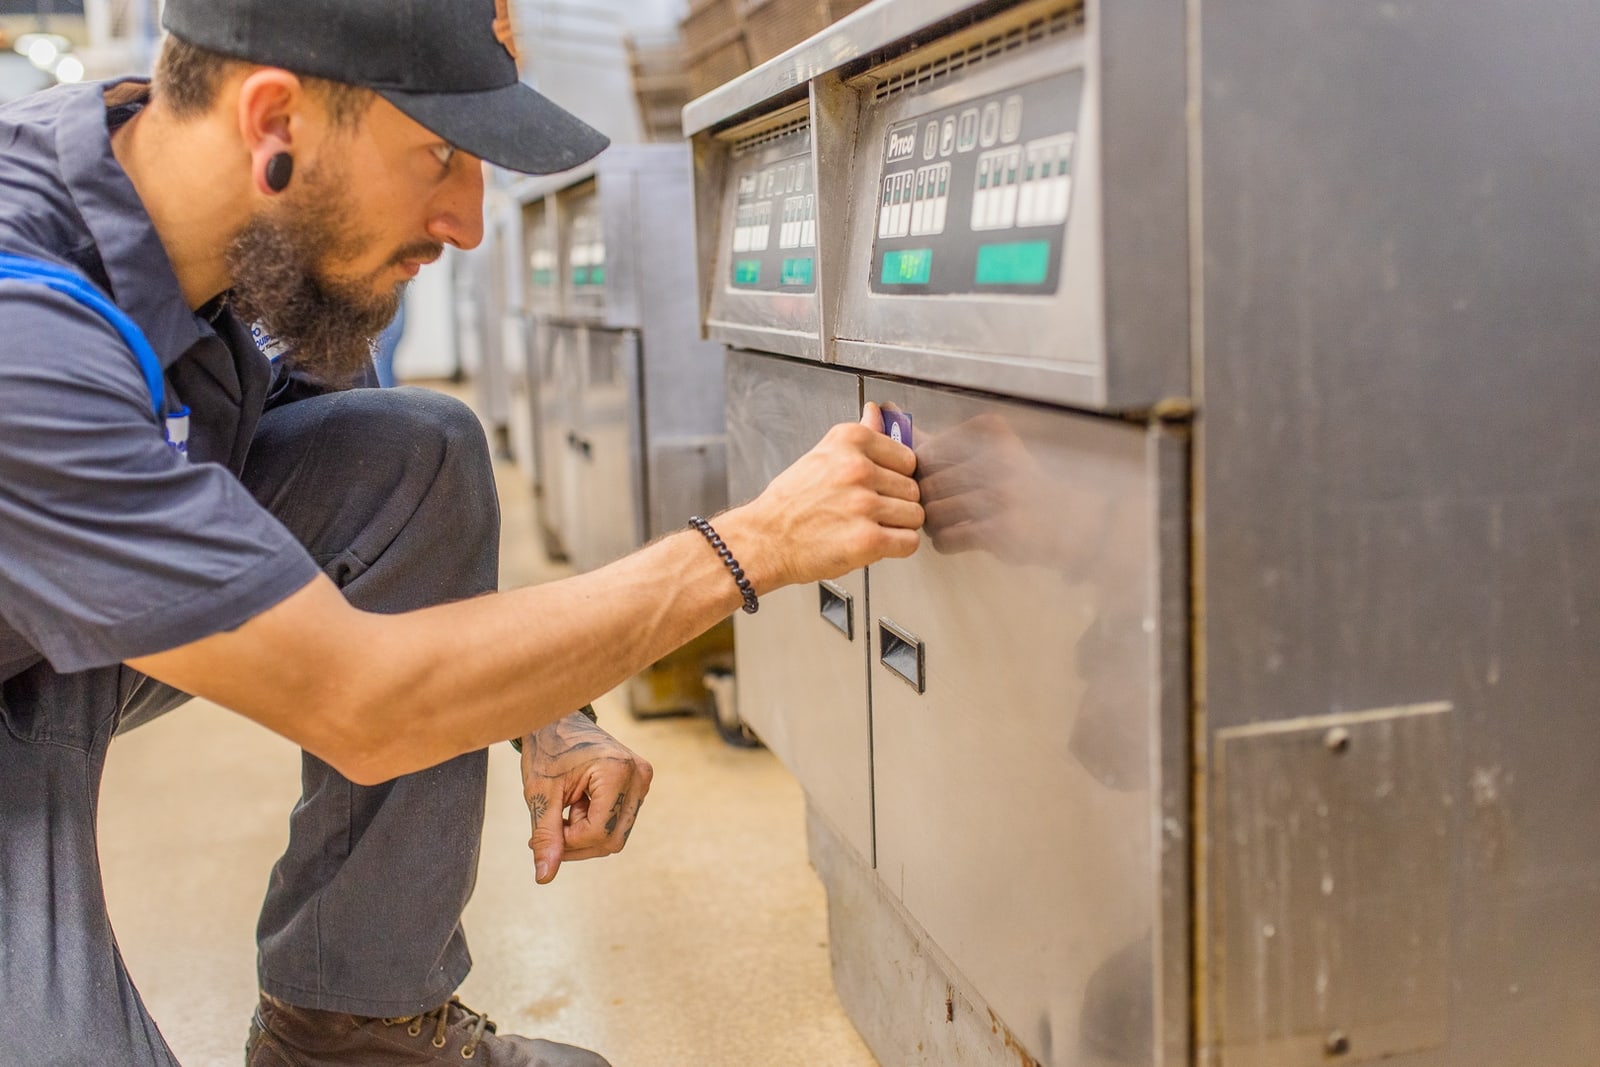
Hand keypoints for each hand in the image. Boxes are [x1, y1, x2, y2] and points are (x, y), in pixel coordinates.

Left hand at [520, 712, 652, 883]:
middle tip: (553, 824)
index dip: (569, 842)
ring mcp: (642, 779)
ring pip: (616, 834)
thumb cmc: (546, 750)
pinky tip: (578, 804)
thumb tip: (544, 877)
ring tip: (567, 808)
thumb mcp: (541, 795)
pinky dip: (595, 821)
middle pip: (612, 839)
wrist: (557, 717)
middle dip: (579, 841)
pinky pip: (619, 820)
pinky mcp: (639, 783)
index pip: (599, 833)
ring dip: (586, 832)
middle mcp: (638, 776)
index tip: (545, 829)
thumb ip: (546, 836)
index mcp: (617, 772)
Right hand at [722, 402, 923, 589]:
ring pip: (915, 515)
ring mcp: (864, 504)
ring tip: (867, 525)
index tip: (877, 485)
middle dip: (895, 502)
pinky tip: (875, 542)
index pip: (907, 458)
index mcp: (850, 440)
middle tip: (866, 509)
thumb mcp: (822, 455)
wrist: (765, 539)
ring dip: (897, 526)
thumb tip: (877, 412)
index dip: (895, 476)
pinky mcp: (867, 539)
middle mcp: (858, 468)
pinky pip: (909, 542)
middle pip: (913, 488)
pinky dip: (897, 547)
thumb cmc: (791, 502)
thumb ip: (860, 434)